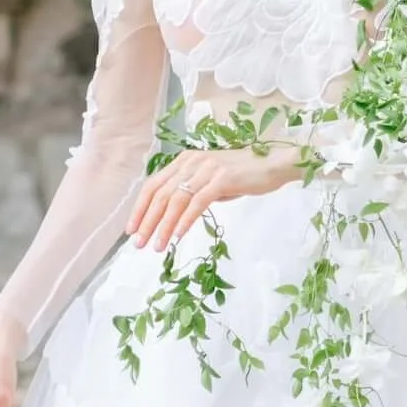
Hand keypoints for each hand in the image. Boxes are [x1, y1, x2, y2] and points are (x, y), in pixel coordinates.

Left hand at [126, 142, 301, 252]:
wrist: (274, 164)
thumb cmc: (245, 174)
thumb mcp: (212, 180)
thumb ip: (195, 190)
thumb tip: (179, 211)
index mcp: (185, 160)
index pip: (154, 184)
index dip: (140, 208)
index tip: (131, 229)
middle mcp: (192, 161)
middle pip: (160, 193)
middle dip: (147, 221)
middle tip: (138, 243)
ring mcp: (207, 169)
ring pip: (176, 200)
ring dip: (164, 225)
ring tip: (156, 245)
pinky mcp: (222, 179)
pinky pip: (197, 202)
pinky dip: (185, 220)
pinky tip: (178, 235)